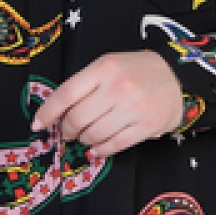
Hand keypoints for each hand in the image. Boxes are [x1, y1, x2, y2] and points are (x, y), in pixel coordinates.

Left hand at [32, 50, 182, 157]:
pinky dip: (100, 150)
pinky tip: (97, 147)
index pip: (66, 93)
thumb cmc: (136, 70)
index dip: (48, 112)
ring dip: (84, 140)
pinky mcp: (146, 127)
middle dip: (67, 130)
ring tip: (85, 136)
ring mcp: (134, 108)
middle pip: (78, 118)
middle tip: (68, 131)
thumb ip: (85, 84)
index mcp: (104, 68)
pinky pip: (114, 145)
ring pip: (94, 135)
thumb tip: (57, 112)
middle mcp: (118, 87)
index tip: (37, 124)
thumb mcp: (109, 65)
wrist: (178, 77)